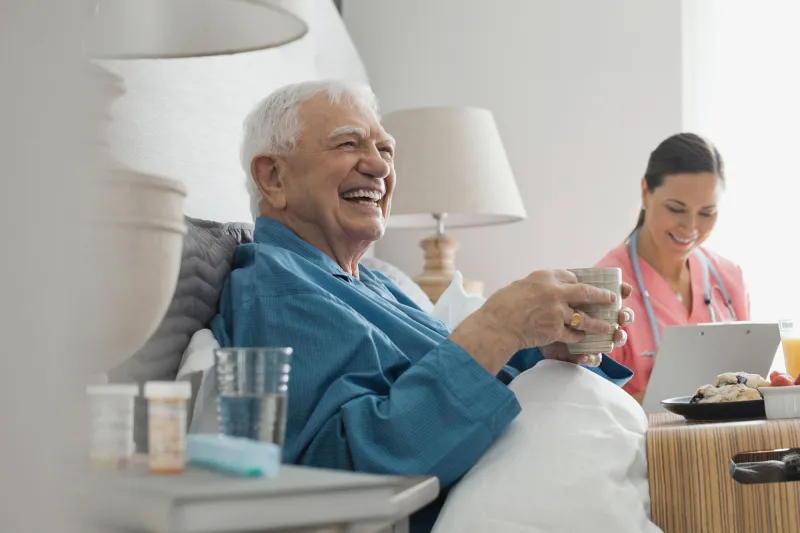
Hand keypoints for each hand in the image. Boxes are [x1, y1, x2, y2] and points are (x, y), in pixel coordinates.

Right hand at [449, 270, 625, 374]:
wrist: (496, 325)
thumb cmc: (502, 305)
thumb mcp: (520, 286)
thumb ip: (537, 287)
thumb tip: (544, 291)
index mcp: (544, 276)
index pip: (570, 276)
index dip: (579, 282)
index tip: (584, 286)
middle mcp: (555, 291)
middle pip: (586, 292)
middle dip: (602, 296)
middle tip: (613, 299)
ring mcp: (557, 311)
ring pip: (585, 317)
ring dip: (598, 323)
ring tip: (609, 327)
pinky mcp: (555, 329)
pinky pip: (573, 334)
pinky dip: (579, 337)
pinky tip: (582, 339)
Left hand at [540, 283, 633, 365]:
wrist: (524, 328)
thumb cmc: (540, 306)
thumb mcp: (552, 293)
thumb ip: (566, 286)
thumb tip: (574, 279)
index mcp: (592, 302)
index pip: (612, 295)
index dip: (622, 292)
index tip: (625, 290)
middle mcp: (595, 319)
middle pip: (619, 317)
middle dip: (625, 315)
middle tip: (622, 315)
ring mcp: (591, 337)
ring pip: (613, 338)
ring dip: (618, 337)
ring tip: (616, 336)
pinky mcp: (580, 353)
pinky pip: (592, 358)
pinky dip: (591, 357)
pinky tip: (585, 355)